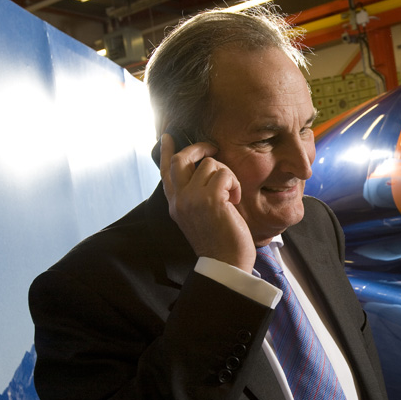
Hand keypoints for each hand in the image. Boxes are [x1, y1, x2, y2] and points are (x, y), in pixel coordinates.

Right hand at [160, 134, 255, 271]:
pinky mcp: (210, 200)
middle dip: (200, 148)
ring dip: (227, 175)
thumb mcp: (200, 216)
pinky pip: (225, 174)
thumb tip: (205, 171)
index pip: (166, 171)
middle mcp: (179, 199)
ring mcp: (192, 198)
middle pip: (182, 158)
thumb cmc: (220, 242)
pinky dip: (234, 184)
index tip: (169, 136)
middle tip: (214, 148)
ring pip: (210, 163)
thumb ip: (196, 196)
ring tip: (231, 196)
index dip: (168, 151)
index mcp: (175, 204)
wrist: (226, 264)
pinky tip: (234, 201)